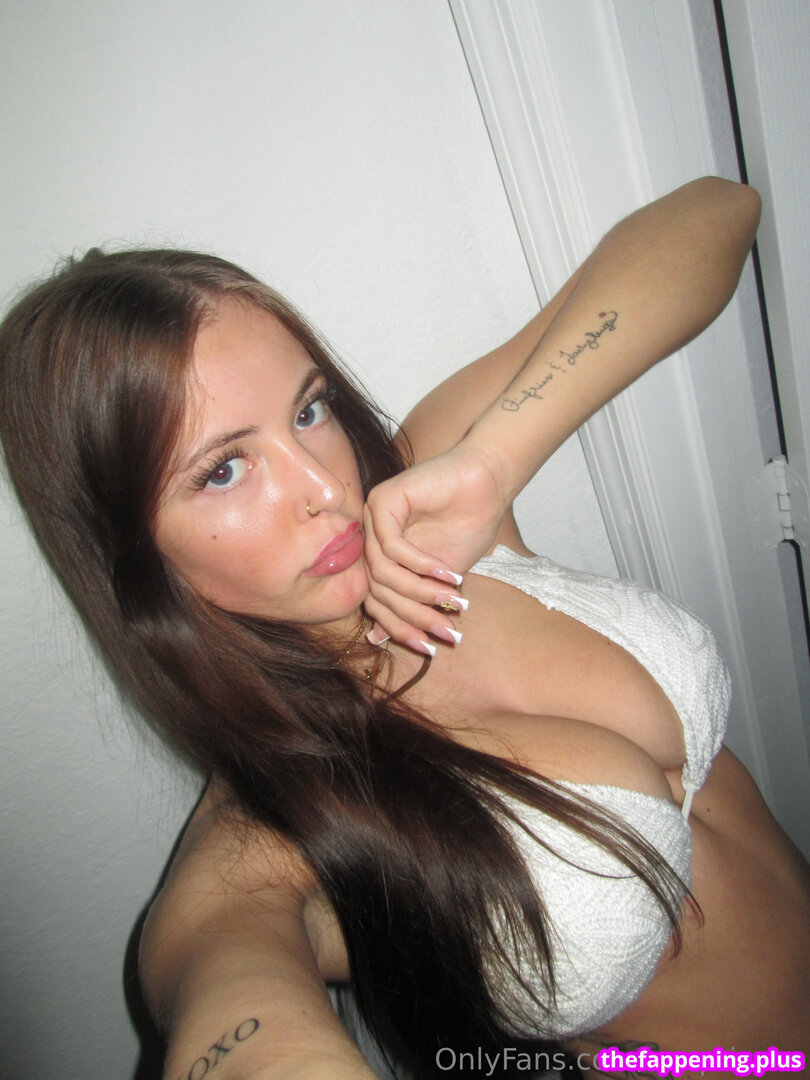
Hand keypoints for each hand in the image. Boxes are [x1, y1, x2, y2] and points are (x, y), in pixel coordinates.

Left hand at [362, 443, 507, 650]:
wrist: (487, 484)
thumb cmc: (468, 526)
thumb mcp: (439, 580)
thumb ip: (411, 603)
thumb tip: (377, 639)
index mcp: (380, 557)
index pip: (377, 602)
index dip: (401, 629)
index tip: (430, 647)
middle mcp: (370, 538)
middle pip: (377, 592)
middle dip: (413, 616)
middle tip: (445, 629)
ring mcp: (372, 519)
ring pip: (382, 572)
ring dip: (418, 592)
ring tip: (449, 600)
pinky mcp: (382, 500)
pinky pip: (392, 546)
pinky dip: (420, 564)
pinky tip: (445, 573)